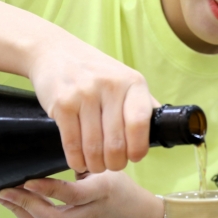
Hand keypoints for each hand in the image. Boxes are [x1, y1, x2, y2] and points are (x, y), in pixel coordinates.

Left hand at [0, 171, 167, 217]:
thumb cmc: (121, 185)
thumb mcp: (108, 168)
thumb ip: (85, 160)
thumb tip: (55, 138)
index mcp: (101, 191)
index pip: (72, 195)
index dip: (48, 190)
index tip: (28, 180)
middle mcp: (89, 212)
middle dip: (24, 204)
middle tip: (4, 189)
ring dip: (19, 212)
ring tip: (1, 196)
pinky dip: (26, 217)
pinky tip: (14, 205)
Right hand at [27, 36, 159, 172]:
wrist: (54, 51)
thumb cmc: (94, 71)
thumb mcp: (124, 78)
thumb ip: (141, 103)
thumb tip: (162, 131)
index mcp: (132, 82)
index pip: (140, 122)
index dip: (138, 147)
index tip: (135, 157)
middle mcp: (110, 86)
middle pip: (116, 142)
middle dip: (115, 162)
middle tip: (112, 165)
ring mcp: (84, 94)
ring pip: (94, 147)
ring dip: (96, 164)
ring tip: (96, 165)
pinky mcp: (62, 104)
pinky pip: (72, 144)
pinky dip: (76, 160)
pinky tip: (79, 162)